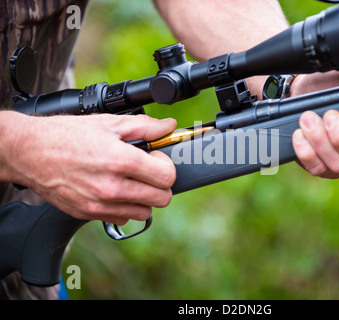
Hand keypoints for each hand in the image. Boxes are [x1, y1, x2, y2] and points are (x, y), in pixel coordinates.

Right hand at [2, 112, 176, 224]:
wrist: (29, 152)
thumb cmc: (67, 135)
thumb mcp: (109, 123)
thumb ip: (146, 126)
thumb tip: (169, 126)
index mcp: (121, 161)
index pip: (167, 177)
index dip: (166, 165)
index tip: (155, 158)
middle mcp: (112, 187)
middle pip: (162, 199)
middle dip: (160, 184)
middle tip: (147, 171)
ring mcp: (100, 204)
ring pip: (144, 212)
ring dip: (144, 198)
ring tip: (131, 181)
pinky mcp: (90, 214)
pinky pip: (122, 219)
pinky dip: (124, 207)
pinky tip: (115, 190)